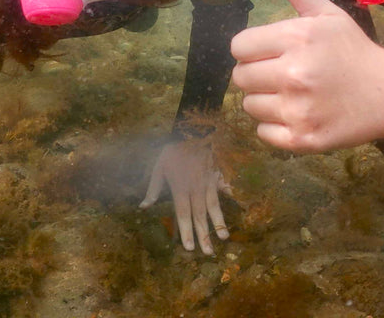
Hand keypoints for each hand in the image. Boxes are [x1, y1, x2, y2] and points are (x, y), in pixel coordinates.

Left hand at [140, 138, 229, 254]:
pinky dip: (231, 196)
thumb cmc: (173, 149)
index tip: (189, 248)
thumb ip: (153, 188)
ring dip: (218, 223)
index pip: (183, 214)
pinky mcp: (218, 175)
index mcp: (180, 188)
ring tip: (223, 239)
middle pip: (200, 215)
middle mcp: (196, 188)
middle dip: (204, 235)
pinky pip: (225, 187)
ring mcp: (209, 182)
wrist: (191, 129)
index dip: (186, 231)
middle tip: (208, 253)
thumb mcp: (159, 166)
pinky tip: (240, 207)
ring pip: (214, 206)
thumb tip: (143, 207)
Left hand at [230, 0, 383, 152]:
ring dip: (265, 100)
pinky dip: (275, 127)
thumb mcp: (327, 13)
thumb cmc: (353, 50)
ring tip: (292, 94)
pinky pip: (262, 133)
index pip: (238, 47)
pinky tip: (297, 114)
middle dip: (257, 73)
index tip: (271, 52)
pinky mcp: (302, 139)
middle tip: (283, 74)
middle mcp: (293, 74)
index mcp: (296, 38)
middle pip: (240, 77)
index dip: (252, 49)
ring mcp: (297, 110)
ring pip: (249, 106)